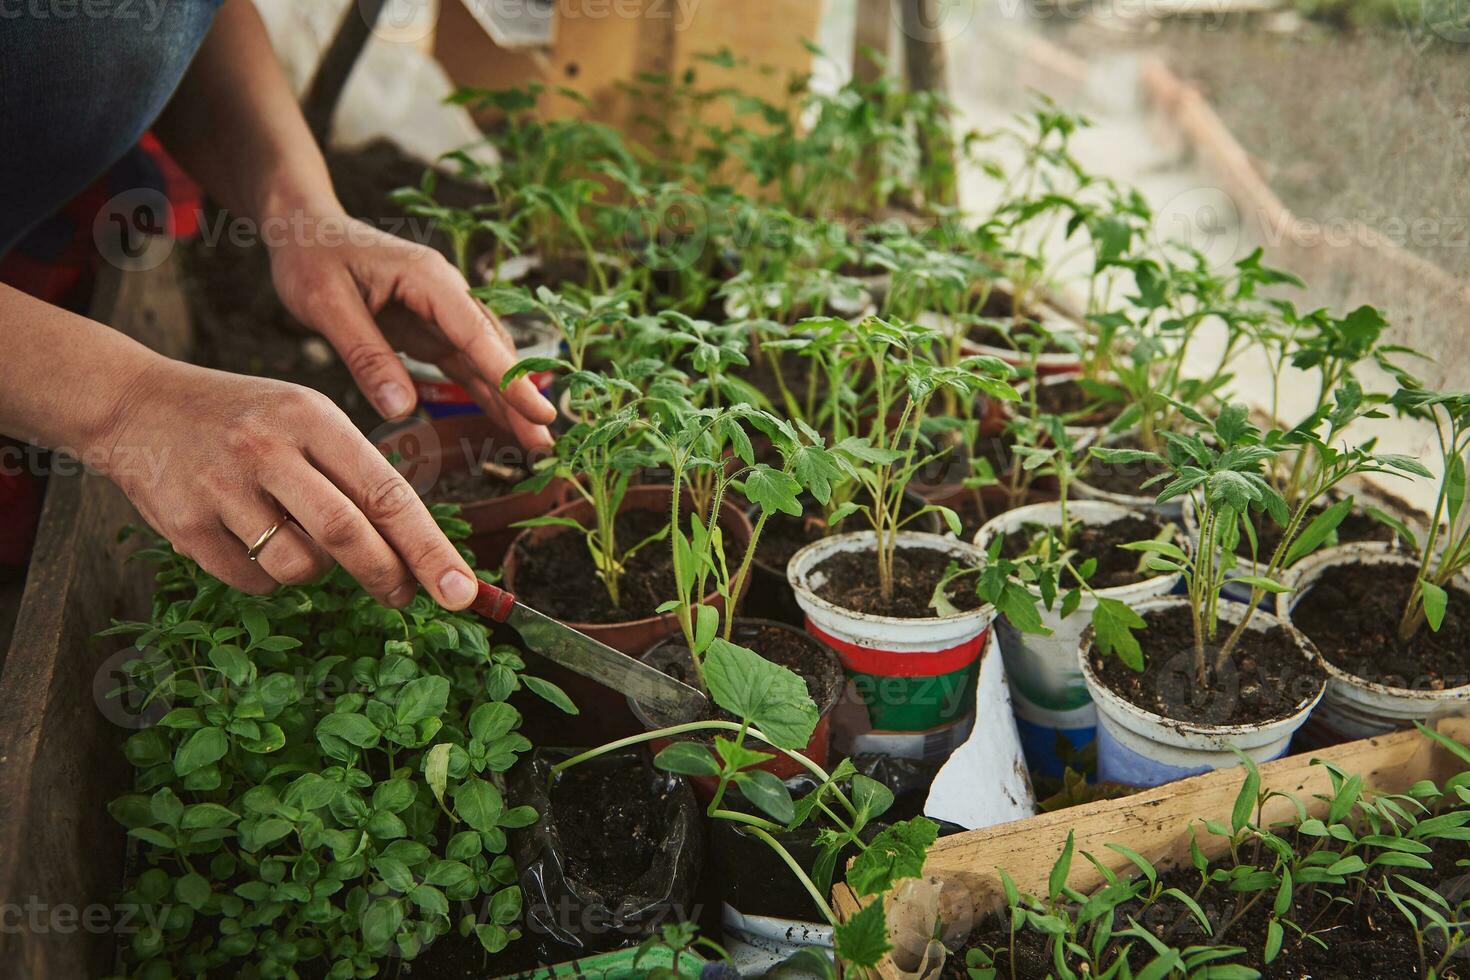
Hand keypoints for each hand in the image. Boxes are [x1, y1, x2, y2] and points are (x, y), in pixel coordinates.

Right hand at [98, 356, 483, 608]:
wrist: (135, 405)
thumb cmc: (243, 418)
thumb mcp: (304, 417)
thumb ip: (354, 474)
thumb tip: (412, 551)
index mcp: (312, 417)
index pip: (386, 491)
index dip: (430, 547)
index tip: (463, 590)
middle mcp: (268, 449)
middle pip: (348, 535)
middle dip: (389, 576)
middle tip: (407, 598)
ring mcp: (223, 489)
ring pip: (300, 567)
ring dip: (317, 571)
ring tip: (297, 536)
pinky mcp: (186, 526)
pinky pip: (253, 581)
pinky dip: (268, 577)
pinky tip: (252, 539)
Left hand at [267, 209, 555, 448]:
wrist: (306, 230)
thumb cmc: (311, 258)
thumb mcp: (327, 304)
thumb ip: (366, 356)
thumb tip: (400, 410)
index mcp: (429, 279)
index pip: (477, 335)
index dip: (510, 378)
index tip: (539, 413)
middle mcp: (447, 294)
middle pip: (493, 352)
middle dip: (521, 398)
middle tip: (546, 444)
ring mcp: (443, 314)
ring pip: (486, 363)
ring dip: (509, 401)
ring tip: (534, 444)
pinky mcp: (431, 331)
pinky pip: (465, 366)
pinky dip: (485, 393)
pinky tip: (504, 422)